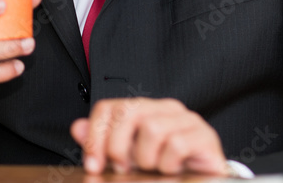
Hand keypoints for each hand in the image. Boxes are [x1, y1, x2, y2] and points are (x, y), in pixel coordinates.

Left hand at [70, 98, 227, 174]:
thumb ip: (102, 142)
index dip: (95, 136)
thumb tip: (78, 127)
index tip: (94, 163)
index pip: (110, 107)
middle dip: (117, 147)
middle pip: (128, 111)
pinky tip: (171, 170)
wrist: (201, 180)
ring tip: (154, 168)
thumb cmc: (165, 168)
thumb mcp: (128, 157)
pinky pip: (176, 145)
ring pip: (152, 128)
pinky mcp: (204, 135)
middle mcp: (166, 108)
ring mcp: (187, 119)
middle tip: (123, 168)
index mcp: (146, 109)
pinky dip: (168, 164)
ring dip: (147, 158)